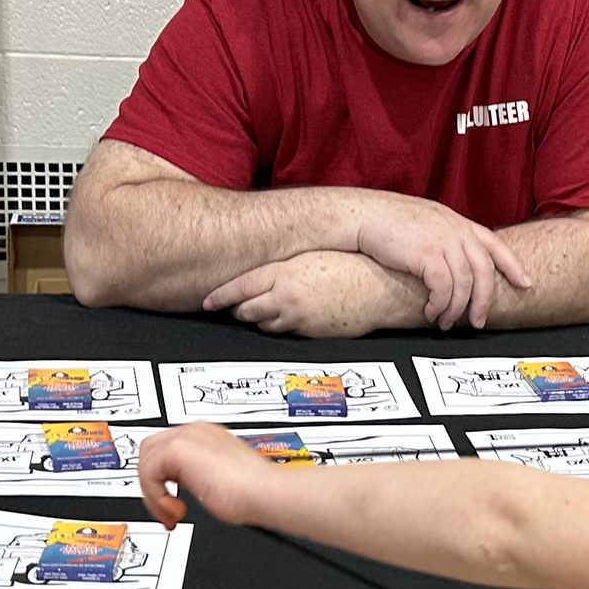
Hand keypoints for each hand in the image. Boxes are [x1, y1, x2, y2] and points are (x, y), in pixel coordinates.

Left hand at [138, 422, 281, 530]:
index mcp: (208, 436)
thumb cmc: (256, 492)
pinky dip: (157, 497)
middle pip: (150, 450)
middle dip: (153, 485)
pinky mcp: (178, 449)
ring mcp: (187, 437)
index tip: (175, 506)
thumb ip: (202, 477)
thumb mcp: (219, 481)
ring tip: (173, 514)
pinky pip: (148, 473)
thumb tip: (193, 489)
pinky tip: (177, 510)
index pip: (168, 450)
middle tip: (168, 510)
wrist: (265, 492)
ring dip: (154, 495)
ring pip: (146, 461)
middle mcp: (196, 432)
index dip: (165, 480)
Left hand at [202, 250, 419, 336]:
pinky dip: (280, 325)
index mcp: (284, 273)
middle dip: (238, 308)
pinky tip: (288, 316)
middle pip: (245, 310)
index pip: (240, 288)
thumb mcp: (311, 254)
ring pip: (262, 324)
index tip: (207, 301)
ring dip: (258, 317)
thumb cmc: (353, 264)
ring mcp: (297, 319)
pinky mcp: (309, 333)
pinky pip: (284, 333)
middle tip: (235, 304)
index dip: (219, 296)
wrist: (381, 287)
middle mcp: (286, 297)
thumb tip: (264, 271)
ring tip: (264, 308)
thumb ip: (283, 263)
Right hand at [349, 199, 531, 328]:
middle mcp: (455, 230)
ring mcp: (442, 240)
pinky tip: (432, 312)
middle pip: (484, 270)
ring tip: (446, 322)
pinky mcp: (426, 253)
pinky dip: (440, 304)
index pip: (494, 245)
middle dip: (484, 300)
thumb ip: (446, 238)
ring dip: (457, 308)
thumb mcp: (427, 222)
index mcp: (457, 222)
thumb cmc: (388, 221)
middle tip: (479, 321)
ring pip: (465, 283)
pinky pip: (443, 287)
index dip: (513, 266)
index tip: (525, 284)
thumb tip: (455, 262)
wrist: (363, 215)